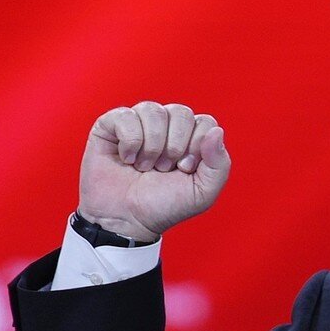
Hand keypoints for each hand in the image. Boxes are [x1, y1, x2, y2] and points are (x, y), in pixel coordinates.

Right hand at [78, 101, 231, 241]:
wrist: (126, 220)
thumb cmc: (163, 206)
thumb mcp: (202, 193)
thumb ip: (219, 164)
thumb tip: (216, 131)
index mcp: (191, 138)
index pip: (205, 122)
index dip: (197, 146)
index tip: (185, 169)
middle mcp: (166, 126)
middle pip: (181, 112)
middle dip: (174, 147)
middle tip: (163, 169)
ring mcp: (139, 123)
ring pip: (153, 110)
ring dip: (151, 146)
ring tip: (144, 167)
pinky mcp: (110, 125)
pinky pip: (125, 115)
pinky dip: (129, 142)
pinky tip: (127, 159)